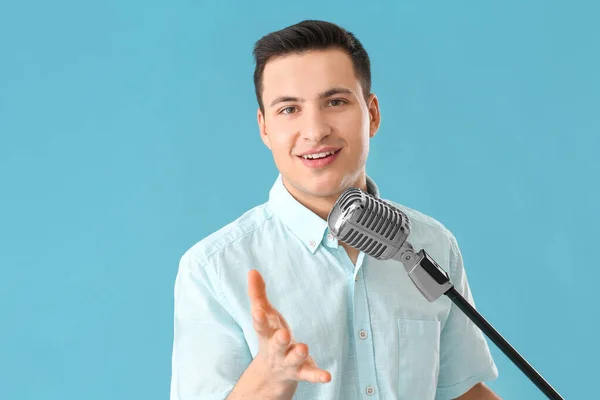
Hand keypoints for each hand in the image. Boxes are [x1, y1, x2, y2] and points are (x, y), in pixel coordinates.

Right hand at [248, 269, 331, 386]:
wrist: (272, 372)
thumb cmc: (270, 334)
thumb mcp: (264, 315)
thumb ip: (258, 294)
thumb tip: (252, 270)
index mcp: (266, 334)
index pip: (260, 326)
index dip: (259, 318)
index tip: (258, 311)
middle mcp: (276, 349)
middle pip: (276, 345)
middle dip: (279, 340)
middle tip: (283, 334)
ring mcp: (289, 362)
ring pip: (293, 359)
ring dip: (298, 354)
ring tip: (304, 348)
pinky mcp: (302, 371)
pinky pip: (310, 374)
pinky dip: (317, 375)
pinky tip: (327, 376)